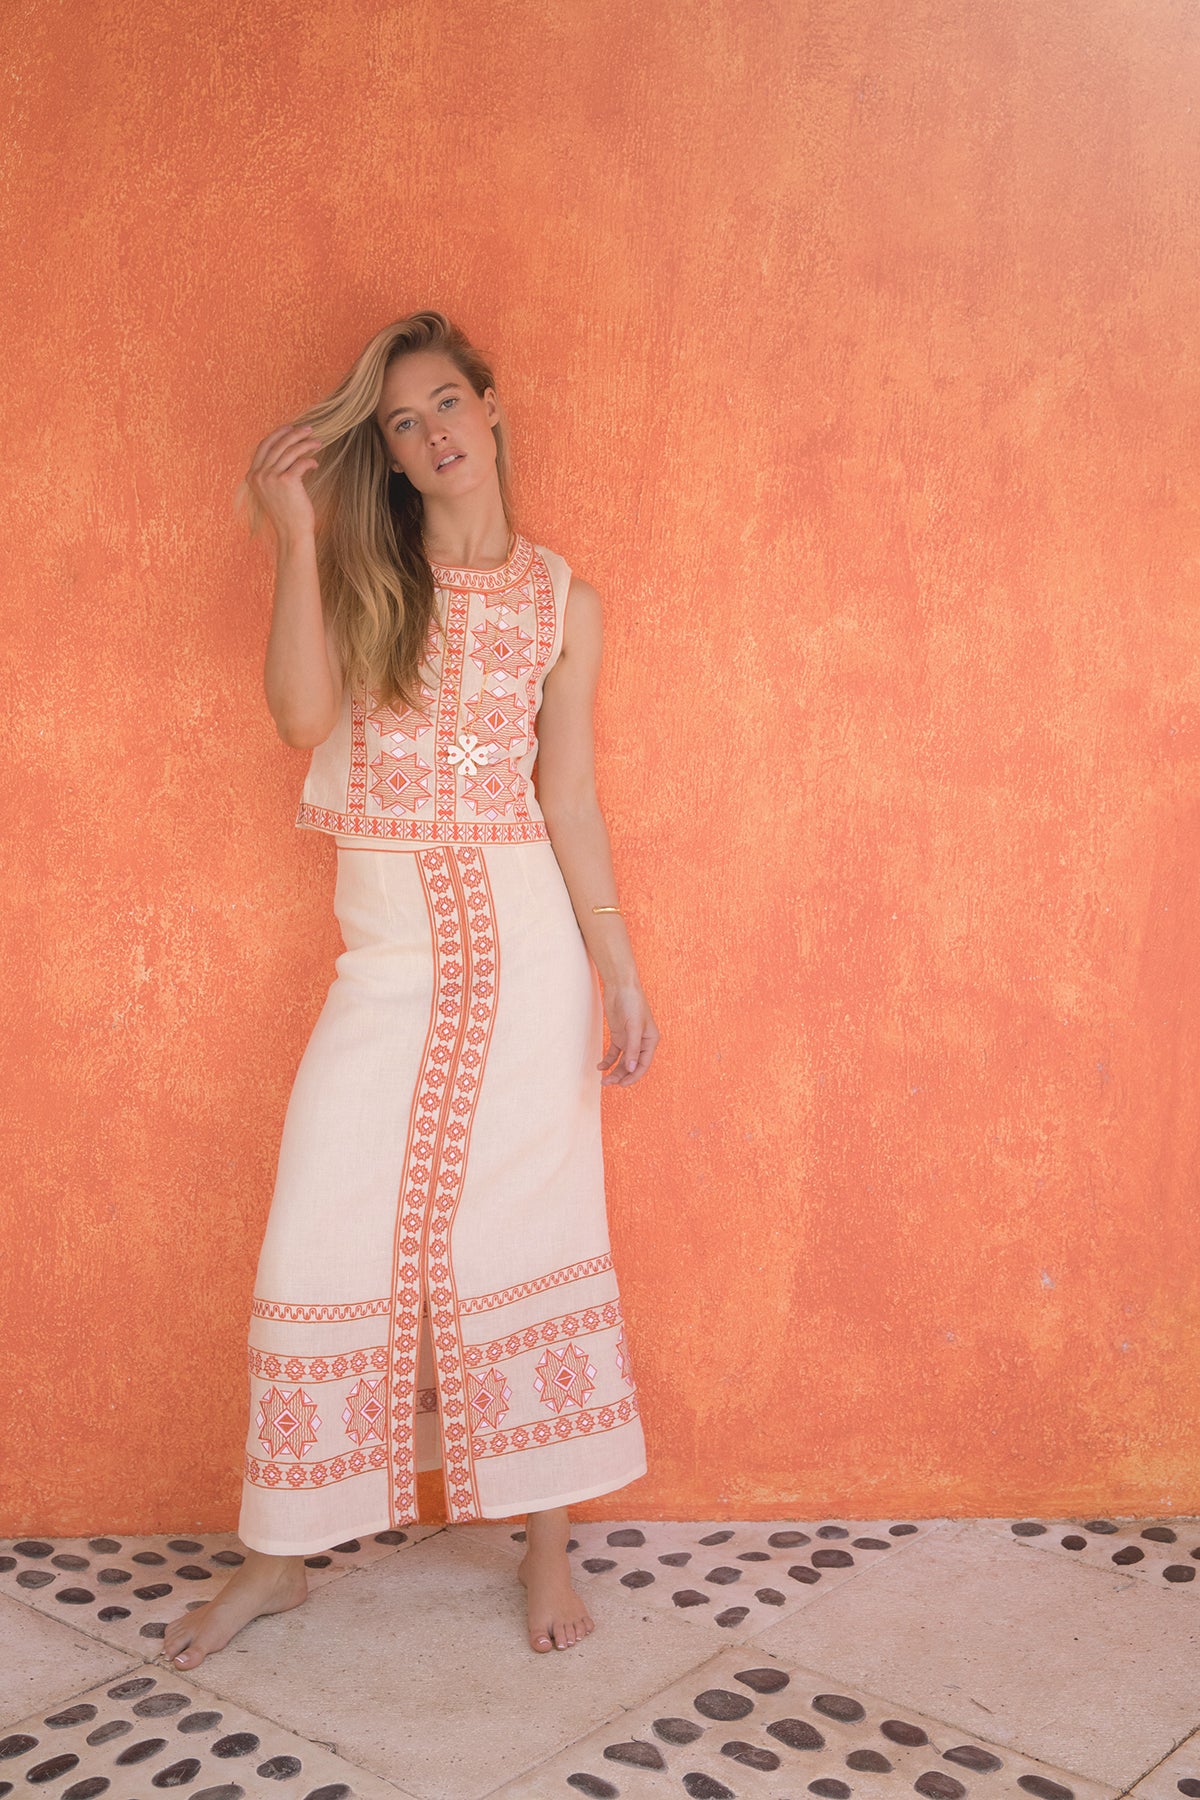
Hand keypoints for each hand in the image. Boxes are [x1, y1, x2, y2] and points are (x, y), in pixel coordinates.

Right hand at [245, 421, 321, 541]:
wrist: (291, 533)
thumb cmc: (286, 513)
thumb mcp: (271, 490)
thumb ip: (272, 472)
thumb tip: (287, 449)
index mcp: (252, 475)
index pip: (263, 446)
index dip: (277, 434)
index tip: (290, 428)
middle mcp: (258, 475)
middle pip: (278, 444)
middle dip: (295, 433)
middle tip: (309, 429)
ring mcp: (271, 478)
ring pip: (290, 450)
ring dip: (306, 444)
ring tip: (317, 443)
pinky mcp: (287, 481)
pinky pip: (301, 462)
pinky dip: (310, 460)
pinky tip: (315, 464)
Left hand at [598, 983, 658, 1086]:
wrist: (621, 986)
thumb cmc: (632, 1003)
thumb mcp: (633, 1027)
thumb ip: (633, 1049)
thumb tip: (631, 1069)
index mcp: (650, 1041)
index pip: (643, 1064)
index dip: (633, 1076)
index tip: (622, 1085)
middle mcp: (641, 1043)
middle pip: (632, 1066)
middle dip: (621, 1076)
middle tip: (607, 1083)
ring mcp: (629, 1040)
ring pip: (622, 1062)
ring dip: (614, 1071)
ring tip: (603, 1080)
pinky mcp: (618, 1036)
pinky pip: (614, 1054)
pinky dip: (608, 1061)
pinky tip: (600, 1066)